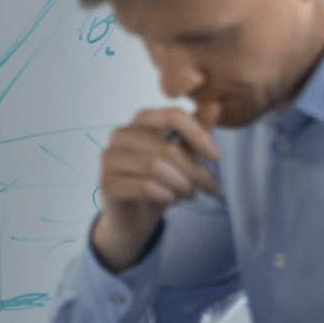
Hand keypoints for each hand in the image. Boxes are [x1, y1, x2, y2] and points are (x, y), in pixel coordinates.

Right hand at [91, 105, 222, 271]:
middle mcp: (120, 134)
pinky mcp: (106, 183)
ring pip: (157, 168)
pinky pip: (145, 186)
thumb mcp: (184, 155)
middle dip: (195, 172)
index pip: (172, 116)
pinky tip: (170, 199)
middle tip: (208, 187)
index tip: (217, 157)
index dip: (199, 135)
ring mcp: (109, 158)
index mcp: (140, 121)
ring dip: (182, 185)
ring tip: (189, 194)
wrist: (135, 217)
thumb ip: (197, 131)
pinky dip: (165, 195)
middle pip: (168, 149)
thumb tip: (215, 106)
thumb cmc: (162, 181)